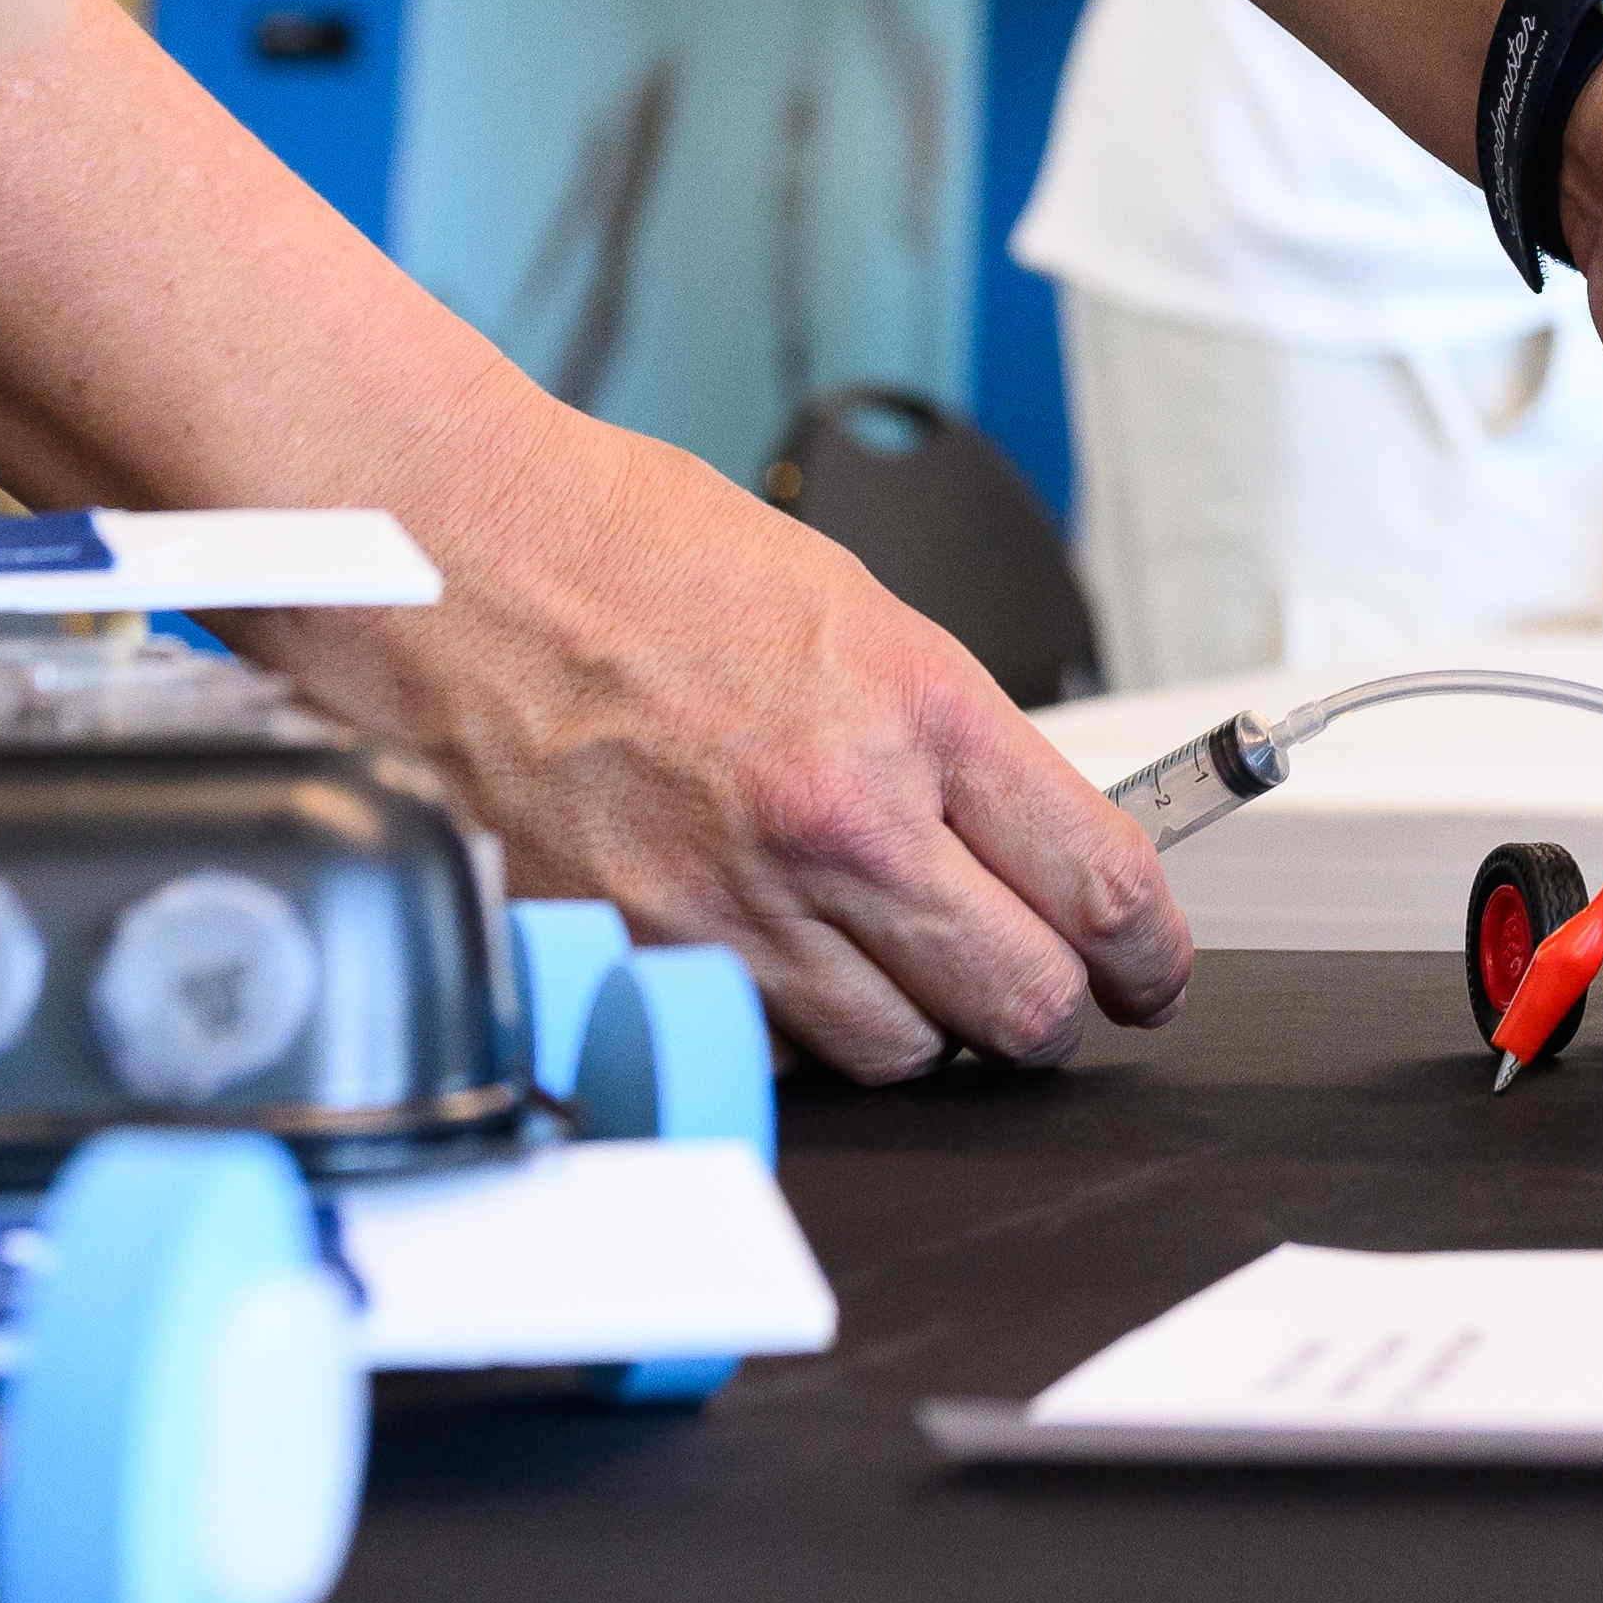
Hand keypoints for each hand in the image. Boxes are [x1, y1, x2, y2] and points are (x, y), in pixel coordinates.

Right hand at [289, 405, 1181, 1082]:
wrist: (448, 550)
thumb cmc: (622, 547)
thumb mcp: (842, 604)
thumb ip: (935, 730)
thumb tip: (1013, 830)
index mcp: (918, 707)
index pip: (1101, 883)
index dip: (1150, 952)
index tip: (1154, 969)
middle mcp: (843, 819)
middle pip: (1023, 1004)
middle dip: (1052, 1013)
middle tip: (1044, 995)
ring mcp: (736, 906)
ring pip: (900, 1055)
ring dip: (916, 1030)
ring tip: (889, 969)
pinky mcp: (636, 958)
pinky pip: (761, 1049)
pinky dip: (783, 1031)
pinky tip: (767, 961)